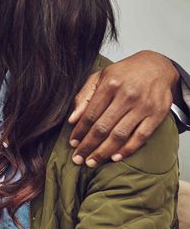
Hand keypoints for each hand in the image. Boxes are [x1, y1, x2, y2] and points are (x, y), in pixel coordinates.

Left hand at [68, 51, 177, 166]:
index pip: (90, 114)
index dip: (80, 131)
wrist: (157, 66)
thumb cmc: (124, 73)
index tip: (72, 144)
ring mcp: (143, 106)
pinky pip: (140, 137)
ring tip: (92, 162)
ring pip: (120, 135)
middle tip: (78, 159)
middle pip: (103, 127)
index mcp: (110, 85)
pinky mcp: (157, 115)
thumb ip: (84, 97)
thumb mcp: (100, 77)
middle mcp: (127, 95)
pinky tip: (115, 157)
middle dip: (88, 146)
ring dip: (104, 152)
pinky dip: (127, 149)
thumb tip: (72, 120)